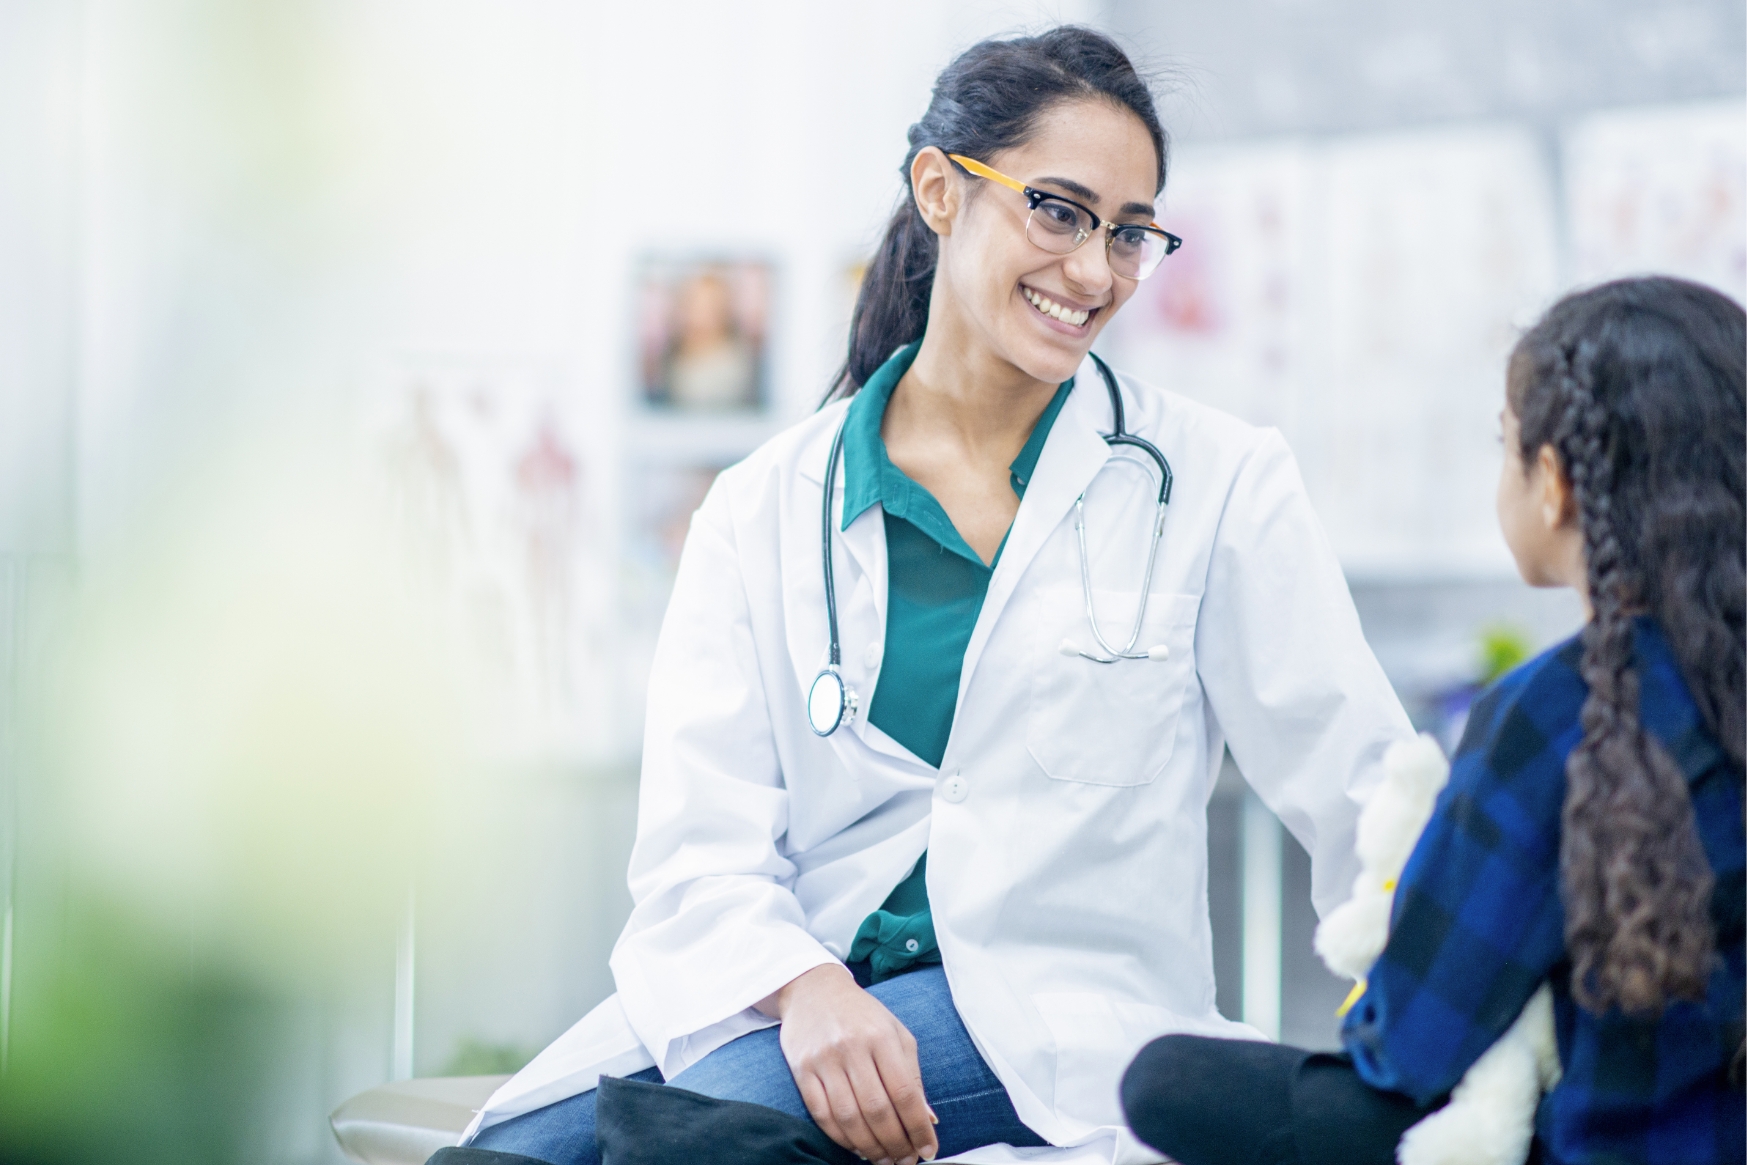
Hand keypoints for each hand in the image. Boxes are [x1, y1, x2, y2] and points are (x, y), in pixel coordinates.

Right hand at [757, 964, 937, 1164]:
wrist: (813, 990)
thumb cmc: (862, 1016)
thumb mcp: (896, 1033)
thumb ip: (912, 1075)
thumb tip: (929, 1118)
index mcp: (882, 1036)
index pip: (905, 1092)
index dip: (918, 1127)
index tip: (928, 1150)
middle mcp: (852, 1047)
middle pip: (878, 1110)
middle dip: (895, 1144)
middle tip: (904, 1161)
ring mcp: (824, 1059)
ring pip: (849, 1117)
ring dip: (869, 1147)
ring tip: (883, 1159)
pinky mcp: (802, 1069)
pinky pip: (822, 1114)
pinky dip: (841, 1137)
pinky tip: (856, 1146)